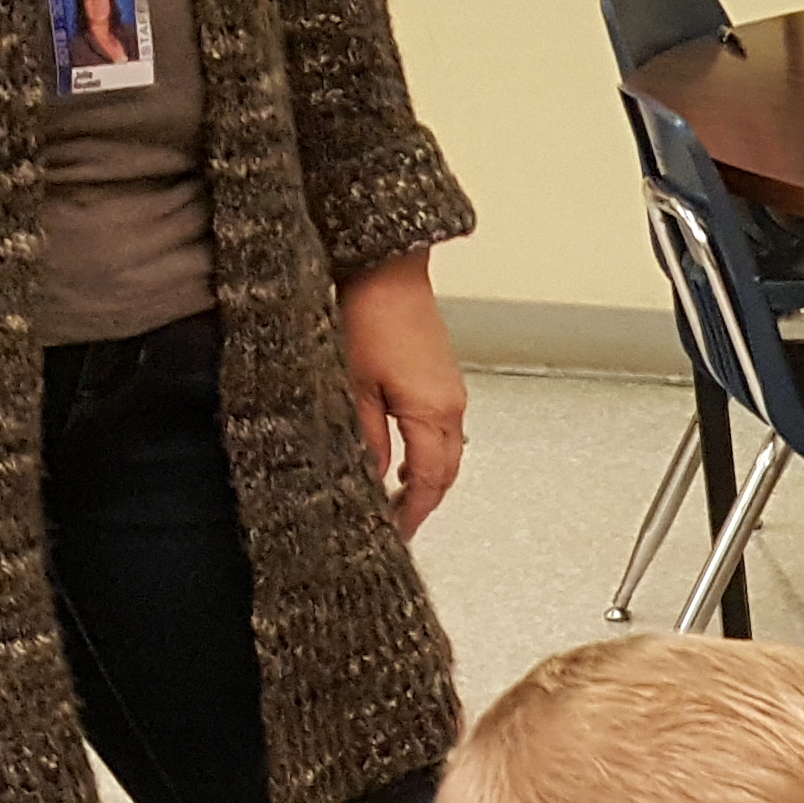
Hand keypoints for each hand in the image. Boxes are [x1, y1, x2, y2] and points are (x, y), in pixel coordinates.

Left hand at [336, 252, 466, 538]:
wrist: (388, 270)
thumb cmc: (369, 317)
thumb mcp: (352, 385)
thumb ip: (364, 438)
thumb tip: (370, 476)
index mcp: (431, 415)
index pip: (427, 482)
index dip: (412, 512)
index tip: (395, 532)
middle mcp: (451, 408)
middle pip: (446, 473)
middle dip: (424, 502)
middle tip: (398, 523)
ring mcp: (451, 392)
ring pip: (449, 453)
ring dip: (428, 478)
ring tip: (399, 495)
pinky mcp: (444, 377)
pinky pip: (446, 430)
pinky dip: (431, 453)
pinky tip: (407, 455)